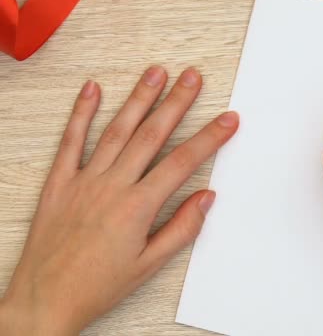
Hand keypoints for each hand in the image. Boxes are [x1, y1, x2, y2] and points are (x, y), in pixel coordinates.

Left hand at [0, 66, 238, 335]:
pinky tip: (92, 90)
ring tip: (156, 73)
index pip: (183, 162)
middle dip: (176, 102)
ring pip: (117, 130)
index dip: (210, 137)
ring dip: (139, 99)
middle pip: (152, 135)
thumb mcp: (149, 265)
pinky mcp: (59, 182)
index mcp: (138, 207)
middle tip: (193, 77)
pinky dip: (81, 113)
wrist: (46, 299)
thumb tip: (206, 197)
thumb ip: (182, 228)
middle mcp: (112, 186)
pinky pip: (71, 141)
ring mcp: (84, 180)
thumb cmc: (98, 286)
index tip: (228, 120)